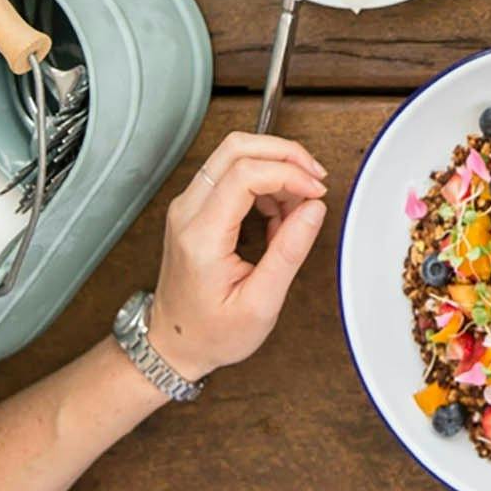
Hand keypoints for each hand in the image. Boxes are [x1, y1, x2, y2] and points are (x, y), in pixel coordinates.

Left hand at [146, 131, 328, 381]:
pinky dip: (264, 181)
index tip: (316, 191)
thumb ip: (289, 252)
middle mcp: (188, 212)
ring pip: (235, 153)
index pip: (246, 174)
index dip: (289, 173)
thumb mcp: (260, 304)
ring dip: (275, 167)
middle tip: (314, 178)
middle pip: (236, 147)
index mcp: (201, 237)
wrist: (173, 344)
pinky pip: (232, 172)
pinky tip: (277, 215)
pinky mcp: (195, 206)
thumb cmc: (211, 332)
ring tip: (295, 210)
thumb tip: (314, 208)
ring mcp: (188, 206)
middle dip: (284, 153)